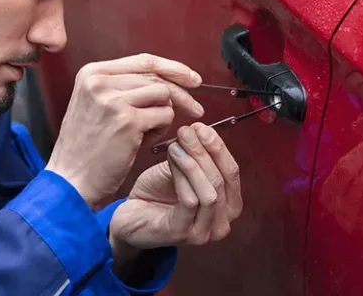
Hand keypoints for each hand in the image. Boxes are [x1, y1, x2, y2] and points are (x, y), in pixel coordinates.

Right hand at [45, 54, 204, 206]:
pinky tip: (146, 141)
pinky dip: (162, 129)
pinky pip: (164, 115)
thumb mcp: (95, 104)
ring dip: (165, 114)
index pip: (144, 60)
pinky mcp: (127, 121)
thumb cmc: (86, 148)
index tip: (191, 77)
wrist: (71, 179)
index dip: (173, 68)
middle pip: (157, 77)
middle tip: (195, 108)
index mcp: (92, 73)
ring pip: (163, 95)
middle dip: (180, 94)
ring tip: (150, 131)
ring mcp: (113, 100)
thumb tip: (165, 79)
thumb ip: (123, 87)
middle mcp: (100, 81)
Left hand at [109, 123, 241, 257]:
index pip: (232, 172)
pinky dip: (182, 176)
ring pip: (210, 193)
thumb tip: (201, 129)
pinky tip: (171, 159)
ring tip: (176, 144)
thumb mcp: (182, 168)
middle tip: (187, 132)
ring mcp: (203, 233)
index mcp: (227, 205)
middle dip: (205, 152)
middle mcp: (221, 223)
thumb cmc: (157, 193)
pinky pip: (190, 202)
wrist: (130, 214)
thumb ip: (196, 154)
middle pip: (222, 181)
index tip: (203, 128)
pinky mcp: (182, 234)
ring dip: (193, 163)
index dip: (219, 148)